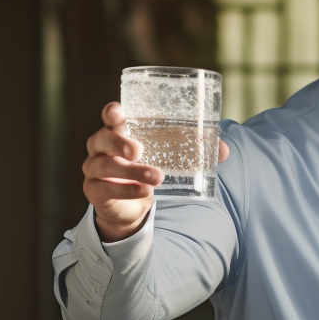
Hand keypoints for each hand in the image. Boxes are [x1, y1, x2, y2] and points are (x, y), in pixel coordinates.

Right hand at [82, 102, 229, 241]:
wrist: (133, 207)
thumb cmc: (148, 170)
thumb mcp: (169, 158)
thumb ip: (195, 151)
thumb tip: (224, 151)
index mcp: (118, 132)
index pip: (109, 117)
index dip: (111, 112)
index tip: (119, 113)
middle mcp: (101, 149)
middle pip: (100, 139)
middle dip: (118, 143)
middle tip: (139, 150)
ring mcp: (94, 171)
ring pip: (104, 166)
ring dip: (131, 171)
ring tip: (156, 177)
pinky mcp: (95, 192)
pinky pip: (105, 190)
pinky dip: (127, 191)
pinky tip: (145, 192)